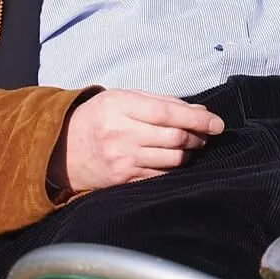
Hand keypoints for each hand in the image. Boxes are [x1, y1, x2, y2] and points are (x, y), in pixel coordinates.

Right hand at [47, 90, 224, 193]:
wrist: (61, 149)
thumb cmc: (98, 117)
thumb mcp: (122, 98)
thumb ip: (161, 101)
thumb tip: (199, 110)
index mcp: (120, 106)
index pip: (168, 113)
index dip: (198, 119)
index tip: (217, 123)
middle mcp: (120, 134)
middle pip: (174, 138)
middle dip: (198, 136)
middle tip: (205, 134)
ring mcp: (122, 160)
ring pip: (172, 159)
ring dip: (190, 153)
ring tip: (192, 145)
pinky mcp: (123, 180)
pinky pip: (161, 176)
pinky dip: (175, 168)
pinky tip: (176, 160)